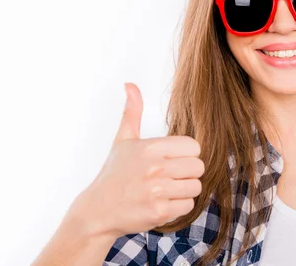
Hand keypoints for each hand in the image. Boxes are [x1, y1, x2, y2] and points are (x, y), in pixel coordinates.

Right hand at [69, 82, 203, 238]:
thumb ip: (132, 112)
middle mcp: (155, 167)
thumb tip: (130, 84)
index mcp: (151, 147)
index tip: (171, 160)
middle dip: (186, 173)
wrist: (97, 211)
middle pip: (198, 167)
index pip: (194, 147)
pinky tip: (161, 203)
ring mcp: (158, 190)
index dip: (186, 155)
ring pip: (196, 187)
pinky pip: (188, 206)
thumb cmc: (114, 174)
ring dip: (183, 191)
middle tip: (168, 177)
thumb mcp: (123, 140)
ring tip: (164, 191)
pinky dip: (178, 207)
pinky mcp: (160, 212)